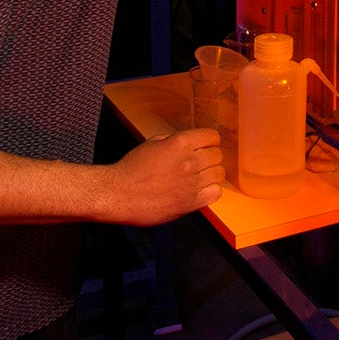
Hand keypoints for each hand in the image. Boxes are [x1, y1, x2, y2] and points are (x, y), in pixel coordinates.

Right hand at [108, 129, 224, 225]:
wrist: (118, 194)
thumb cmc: (132, 169)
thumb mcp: (152, 143)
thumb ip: (174, 141)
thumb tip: (189, 144)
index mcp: (180, 143)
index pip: (212, 136)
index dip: (209, 141)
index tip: (206, 146)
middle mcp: (189, 161)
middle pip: (218, 155)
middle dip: (210, 157)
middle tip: (201, 163)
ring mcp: (191, 183)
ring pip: (219, 173)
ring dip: (211, 174)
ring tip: (200, 177)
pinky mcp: (190, 202)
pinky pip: (216, 193)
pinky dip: (211, 191)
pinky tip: (200, 190)